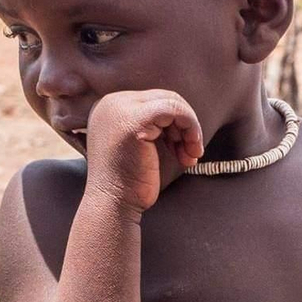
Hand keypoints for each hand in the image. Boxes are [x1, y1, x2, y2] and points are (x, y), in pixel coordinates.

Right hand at [85, 89, 203, 211]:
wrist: (113, 204)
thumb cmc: (129, 181)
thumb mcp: (139, 146)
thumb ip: (153, 126)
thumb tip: (184, 115)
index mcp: (110, 107)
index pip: (153, 100)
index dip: (174, 123)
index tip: (180, 149)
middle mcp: (111, 103)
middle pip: (164, 97)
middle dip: (183, 125)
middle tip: (190, 152)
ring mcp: (120, 109)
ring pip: (172, 101)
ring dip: (190, 129)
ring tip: (191, 155)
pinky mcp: (134, 122)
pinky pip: (174, 109)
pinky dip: (190, 126)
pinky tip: (191, 151)